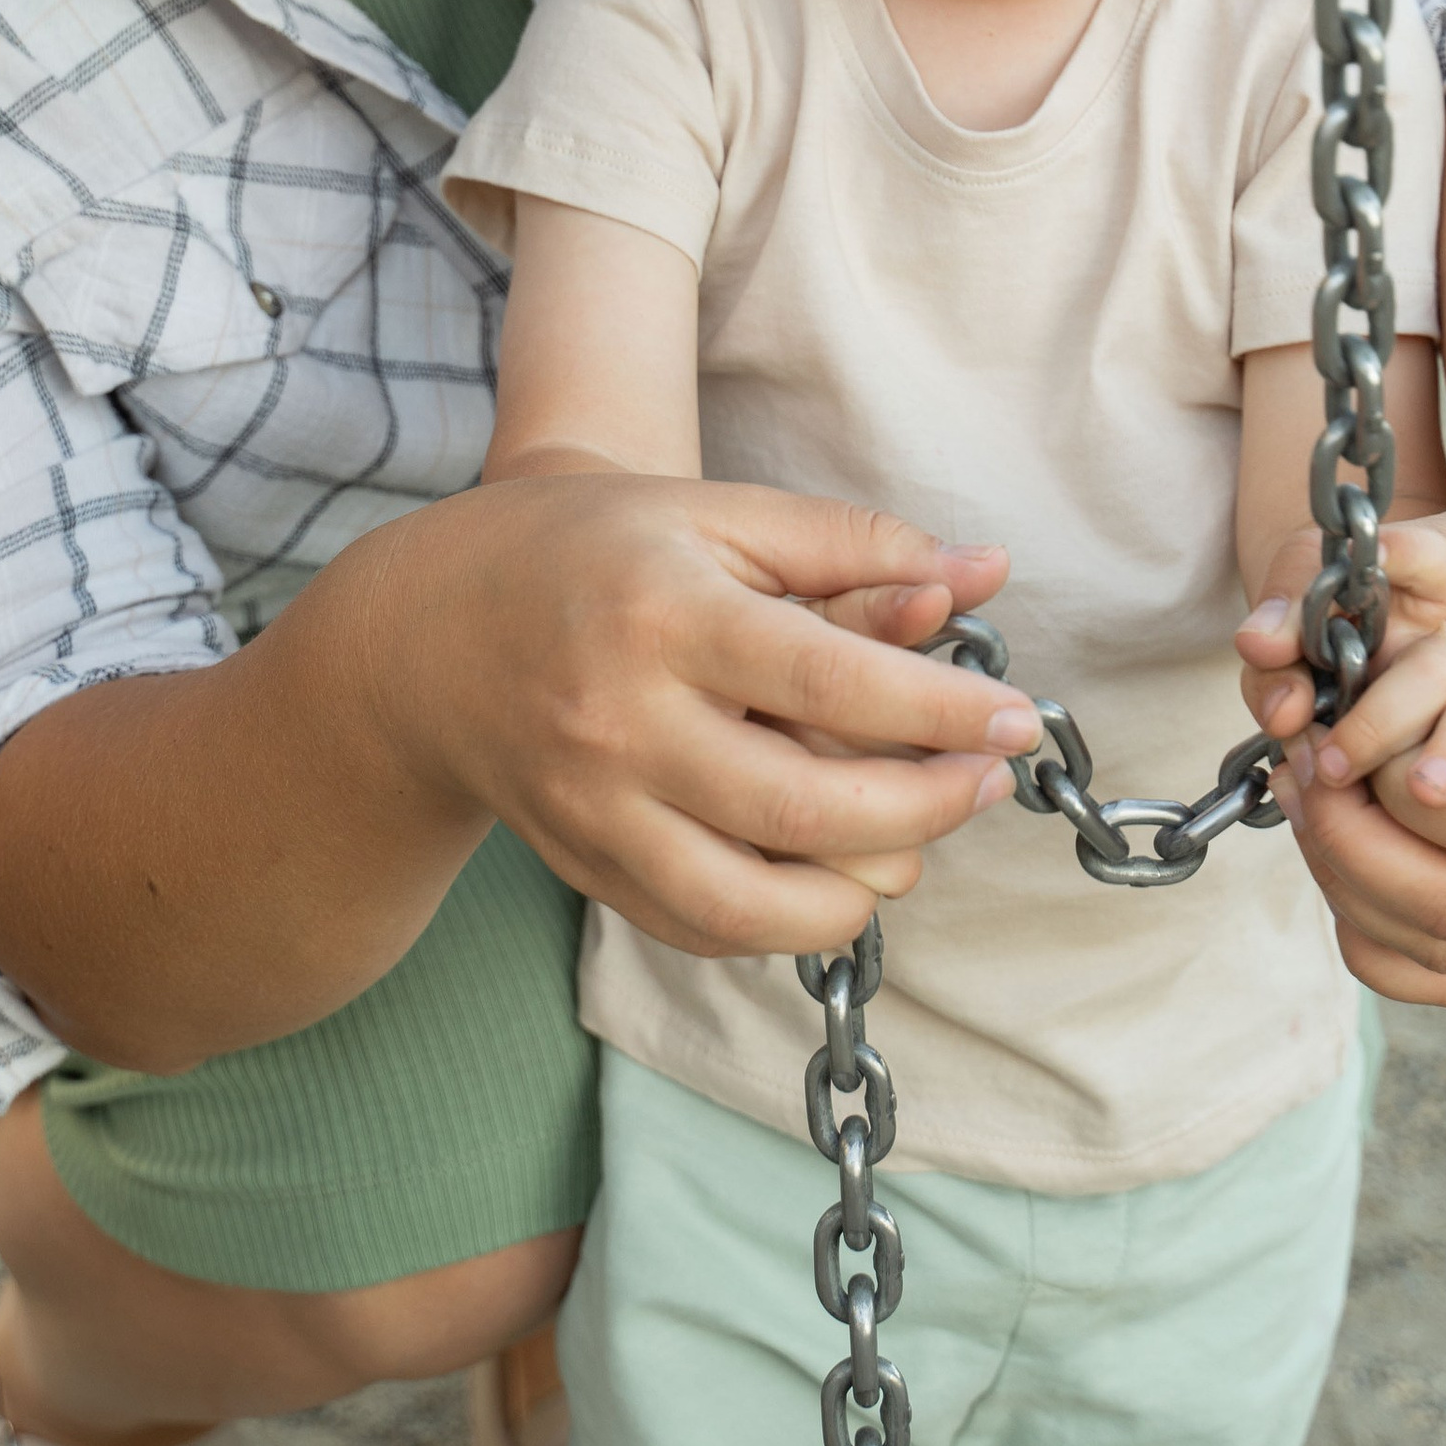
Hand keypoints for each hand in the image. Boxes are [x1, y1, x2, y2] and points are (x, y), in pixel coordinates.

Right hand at [345, 475, 1035, 963]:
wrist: (431, 635)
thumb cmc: (593, 554)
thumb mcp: (715, 516)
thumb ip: (850, 545)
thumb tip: (987, 569)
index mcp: (663, 613)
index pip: (830, 683)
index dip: (941, 711)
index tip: (1014, 719)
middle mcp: (622, 724)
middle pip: (807, 810)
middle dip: (927, 806)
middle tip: (986, 778)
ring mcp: (598, 813)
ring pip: (761, 902)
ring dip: (869, 881)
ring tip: (917, 828)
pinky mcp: (588, 872)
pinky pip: (710, 929)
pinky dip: (791, 919)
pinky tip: (837, 866)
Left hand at [1235, 498, 1445, 1005]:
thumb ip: (1381, 577)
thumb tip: (1259, 634)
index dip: (1410, 800)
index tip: (1345, 751)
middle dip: (1353, 844)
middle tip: (1298, 770)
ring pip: (1444, 950)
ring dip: (1348, 883)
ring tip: (1306, 796)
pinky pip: (1443, 973)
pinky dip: (1372, 930)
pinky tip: (1334, 850)